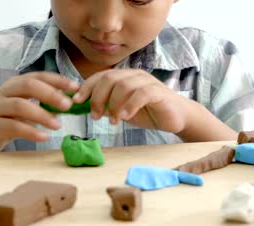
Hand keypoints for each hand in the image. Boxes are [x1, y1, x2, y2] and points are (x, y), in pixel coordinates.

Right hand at [0, 72, 78, 151]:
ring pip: (19, 106)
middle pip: (27, 85)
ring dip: (41, 115)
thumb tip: (71, 100)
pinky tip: (44, 137)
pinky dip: (30, 132)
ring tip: (58, 125)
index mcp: (16, 85)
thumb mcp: (28, 108)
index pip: (38, 76)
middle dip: (50, 94)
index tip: (76, 87)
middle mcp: (5, 92)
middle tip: (68, 105)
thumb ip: (46, 103)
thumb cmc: (9, 119)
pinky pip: (12, 126)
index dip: (57, 80)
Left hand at [72, 69, 186, 132]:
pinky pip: (141, 94)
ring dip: (113, 104)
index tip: (76, 101)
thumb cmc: (149, 112)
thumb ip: (107, 106)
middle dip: (97, 97)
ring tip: (113, 121)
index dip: (86, 87)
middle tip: (94, 115)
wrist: (177, 117)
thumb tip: (85, 107)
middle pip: (109, 78)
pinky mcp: (158, 92)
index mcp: (125, 77)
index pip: (101, 76)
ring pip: (123, 85)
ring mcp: (147, 82)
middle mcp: (134, 75)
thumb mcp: (122, 110)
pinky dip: (129, 105)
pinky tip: (124, 117)